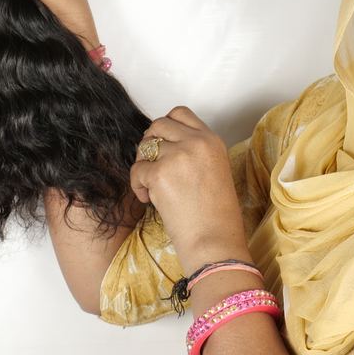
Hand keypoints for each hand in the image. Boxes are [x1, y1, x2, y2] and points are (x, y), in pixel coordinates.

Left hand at [130, 106, 250, 272]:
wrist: (215, 241)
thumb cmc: (217, 215)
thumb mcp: (215, 170)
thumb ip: (195, 152)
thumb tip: (165, 146)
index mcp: (212, 140)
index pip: (180, 113)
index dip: (167, 127)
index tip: (164, 146)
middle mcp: (196, 142)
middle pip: (158, 124)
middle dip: (150, 143)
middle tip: (153, 165)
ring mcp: (178, 156)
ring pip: (145, 146)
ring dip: (143, 165)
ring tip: (152, 186)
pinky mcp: (160, 174)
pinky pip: (136, 170)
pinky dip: (138, 186)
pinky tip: (149, 200)